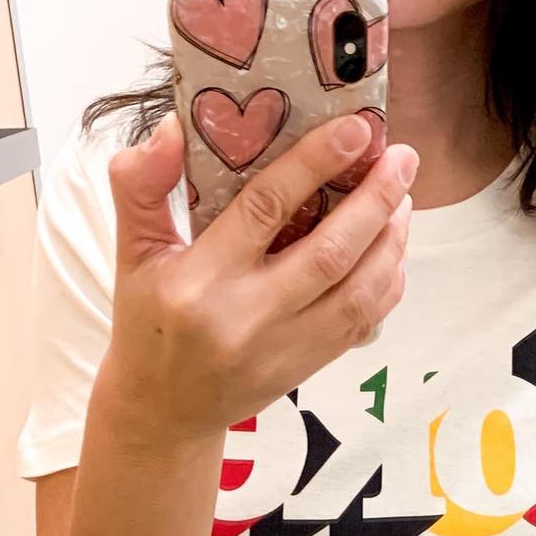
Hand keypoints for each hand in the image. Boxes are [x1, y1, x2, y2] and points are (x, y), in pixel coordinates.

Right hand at [103, 111, 415, 440]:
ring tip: (403, 198)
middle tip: (402, 158)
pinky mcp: (306, 367)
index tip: (356, 129)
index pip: (266, 209)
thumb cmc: (148, 321)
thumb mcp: (131, 252)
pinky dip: (387, 284)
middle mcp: (247, 318)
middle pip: (330, 253)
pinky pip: (362, 323)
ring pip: (358, 293)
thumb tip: (170, 126)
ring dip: (391, 242)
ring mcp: (283, 348)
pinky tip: (393, 250)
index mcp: (200, 280)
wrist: (163, 409)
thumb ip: (140, 185)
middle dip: (376, 200)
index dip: (315, 163)